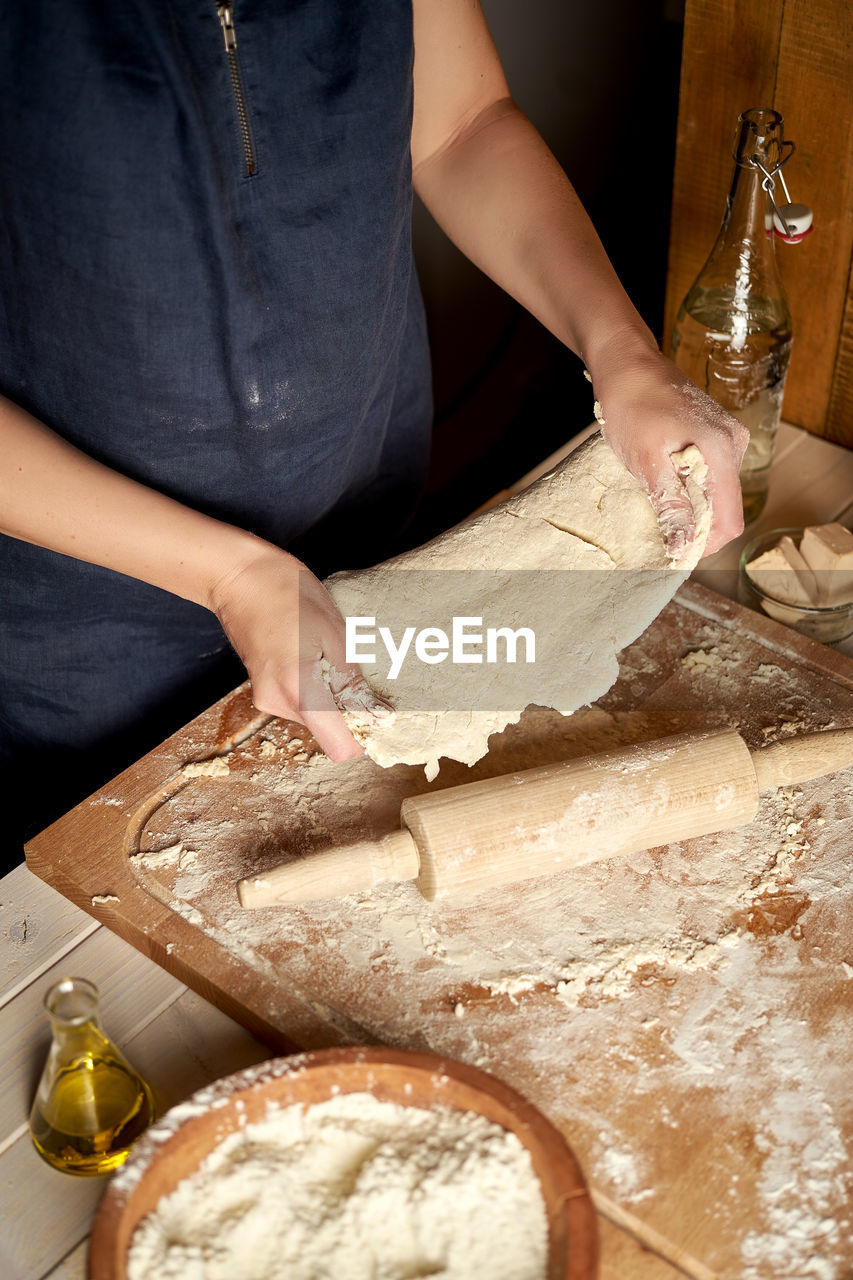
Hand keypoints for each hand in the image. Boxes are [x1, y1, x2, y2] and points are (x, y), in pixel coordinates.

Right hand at [210, 545, 391, 760]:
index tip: (377, 714)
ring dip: (330, 695)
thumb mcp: (335, 633)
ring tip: (329, 654)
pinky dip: (314, 688)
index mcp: (299, 690)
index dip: (363, 736)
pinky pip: (299, 702)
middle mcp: (278, 703)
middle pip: (328, 730)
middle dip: (348, 709)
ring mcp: (267, 698)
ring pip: (314, 716)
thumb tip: (379, 717)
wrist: (240, 577)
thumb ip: (354, 682)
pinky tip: (313, 655)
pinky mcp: (263, 690)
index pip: (338, 747)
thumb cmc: (288, 594)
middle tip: (355, 670)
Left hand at [588, 343, 749, 556]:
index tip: (674, 551)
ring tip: (657, 497)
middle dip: (695, 525)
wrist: (626, 362)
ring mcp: (728, 436)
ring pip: (715, 491)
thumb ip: (671, 505)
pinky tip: (663, 480)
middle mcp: (734, 443)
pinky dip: (688, 485)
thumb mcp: (646, 461)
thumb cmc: (630, 404)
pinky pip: (709, 473)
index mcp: (723, 450)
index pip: (730, 519)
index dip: (704, 543)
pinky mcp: (716, 433)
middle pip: (725, 507)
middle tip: (658, 527)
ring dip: (690, 504)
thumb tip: (684, 547)